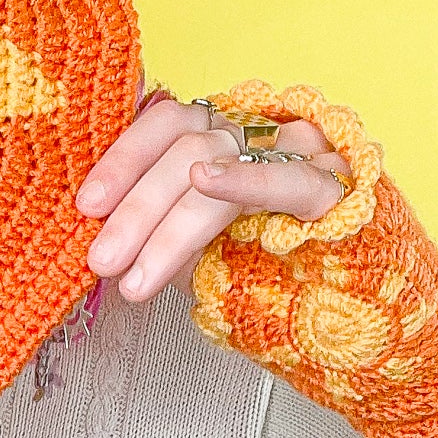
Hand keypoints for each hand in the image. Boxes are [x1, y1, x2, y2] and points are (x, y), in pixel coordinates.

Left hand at [76, 94, 353, 301]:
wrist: (349, 315)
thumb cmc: (262, 274)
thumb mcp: (190, 246)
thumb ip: (152, 224)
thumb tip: (92, 219)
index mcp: (224, 136)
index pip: (166, 122)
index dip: (122, 158)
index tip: (87, 205)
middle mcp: (259, 132)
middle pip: (185, 144)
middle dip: (135, 207)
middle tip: (101, 258)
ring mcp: (300, 152)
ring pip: (220, 162)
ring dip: (168, 225)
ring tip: (134, 278)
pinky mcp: (336, 187)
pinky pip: (287, 179)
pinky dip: (244, 177)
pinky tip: (206, 181)